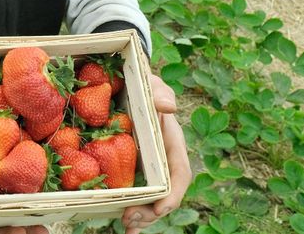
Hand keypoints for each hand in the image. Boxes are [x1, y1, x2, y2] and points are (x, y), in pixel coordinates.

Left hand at [121, 74, 190, 233]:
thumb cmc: (143, 85)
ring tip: (127, 226)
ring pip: (150, 199)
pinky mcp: (130, 168)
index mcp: (171, 143)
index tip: (161, 207)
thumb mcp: (152, 84)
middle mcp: (163, 160)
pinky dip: (130, 209)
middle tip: (131, 220)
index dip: (173, 193)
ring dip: (141, 216)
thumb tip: (168, 107)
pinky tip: (123, 223)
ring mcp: (147, 167)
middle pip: (165, 194)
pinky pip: (134, 193)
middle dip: (151, 212)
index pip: (180, 173)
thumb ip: (161, 93)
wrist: (125, 84)